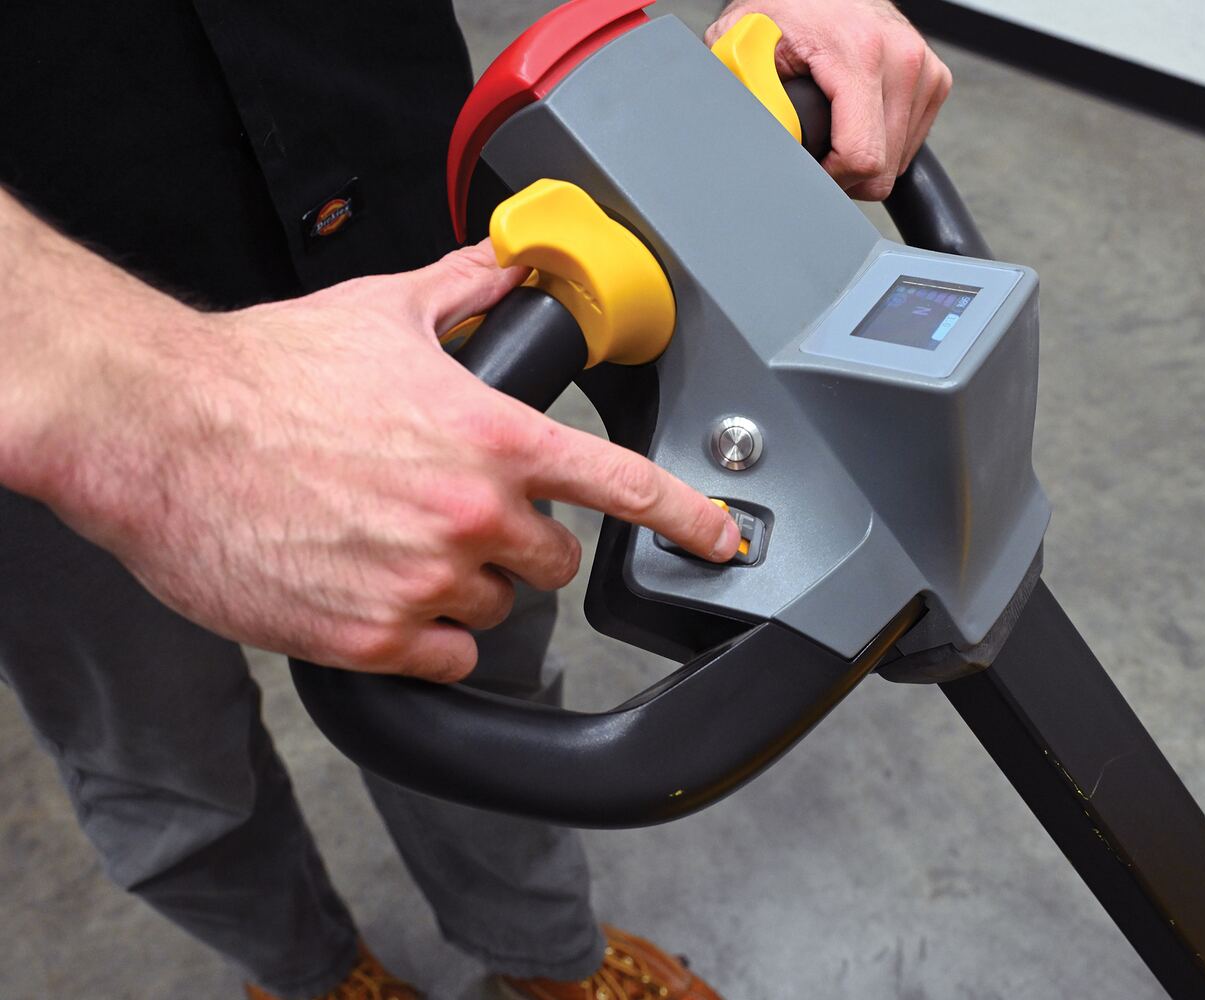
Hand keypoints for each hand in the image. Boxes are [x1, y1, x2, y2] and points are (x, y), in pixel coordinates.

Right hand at [14, 243, 740, 682]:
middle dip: (522, 541)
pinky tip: (376, 591)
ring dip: (466, 585)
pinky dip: (424, 635)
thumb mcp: (381, 313)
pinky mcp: (373, 639)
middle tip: (458, 515)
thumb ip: (467, 292)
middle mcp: (471, 515)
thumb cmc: (262, 372)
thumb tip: (511, 263)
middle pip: (553, 559)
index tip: (720, 540)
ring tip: (394, 543)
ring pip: (496, 609)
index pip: (625, 485)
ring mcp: (424, 583)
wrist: (160, 432)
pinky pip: (444, 656)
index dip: (688, 517)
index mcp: (491, 438)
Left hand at [707, 0, 952, 199]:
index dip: (829, 180)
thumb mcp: (746, 44)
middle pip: (882, 170)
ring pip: (897, 163)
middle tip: (814, 150)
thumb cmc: (786, 9)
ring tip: (833, 128)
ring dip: (863, 159)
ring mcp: (924, 69)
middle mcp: (902, 59)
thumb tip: (758, 138)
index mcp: (861, 53)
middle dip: (844, 174)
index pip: (863, 158)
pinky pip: (909, 144)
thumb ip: (750, 93)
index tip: (808, 169)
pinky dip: (881, 143)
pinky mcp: (934, 80)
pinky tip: (856, 119)